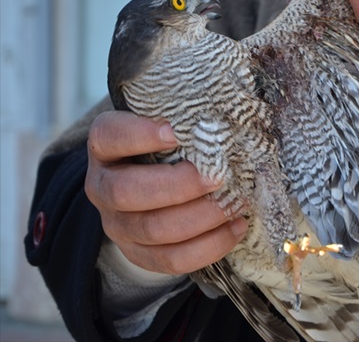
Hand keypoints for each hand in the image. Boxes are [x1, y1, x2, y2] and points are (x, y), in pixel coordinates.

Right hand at [85, 111, 246, 274]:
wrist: (154, 184)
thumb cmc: (170, 147)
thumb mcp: (170, 126)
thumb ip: (188, 120)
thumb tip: (231, 117)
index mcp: (105, 147)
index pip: (109, 137)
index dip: (139, 135)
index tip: (175, 131)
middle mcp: (103, 187)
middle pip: (127, 192)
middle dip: (179, 186)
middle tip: (218, 176)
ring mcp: (117, 225)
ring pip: (153, 230)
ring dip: (201, 217)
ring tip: (235, 203)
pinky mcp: (139, 254)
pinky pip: (172, 259)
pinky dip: (210, 246)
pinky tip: (236, 227)